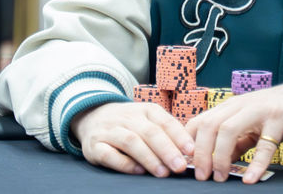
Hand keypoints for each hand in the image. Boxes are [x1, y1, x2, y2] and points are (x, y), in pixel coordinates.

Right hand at [70, 101, 193, 177]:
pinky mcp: (94, 145)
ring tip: (163, 172)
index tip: (191, 151)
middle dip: (167, 150)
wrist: (91, 116)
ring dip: (149, 158)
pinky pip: (109, 154)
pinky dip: (125, 164)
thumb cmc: (127, 123)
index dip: (179, 136)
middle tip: (180, 166)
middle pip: (149, 132)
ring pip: (131, 141)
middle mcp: (127, 117)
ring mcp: (109, 130)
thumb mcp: (146, 119)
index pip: (164, 121)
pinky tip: (138, 171)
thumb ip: (165, 132)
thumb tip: (189, 152)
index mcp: (144, 109)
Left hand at [185, 73, 282, 184]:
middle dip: (200, 153)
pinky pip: (265, 144)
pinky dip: (256, 164)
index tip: (185, 163)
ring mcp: (260, 110)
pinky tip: (251, 179)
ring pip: (229, 130)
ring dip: (220, 157)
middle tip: (201, 176)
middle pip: (209, 125)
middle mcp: (241, 105)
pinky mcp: (280, 119)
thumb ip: (236, 141)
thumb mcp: (252, 124)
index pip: (200, 121)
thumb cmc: (280, 111)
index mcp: (231, 106)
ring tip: (220, 177)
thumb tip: (217, 162)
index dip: (188, 142)